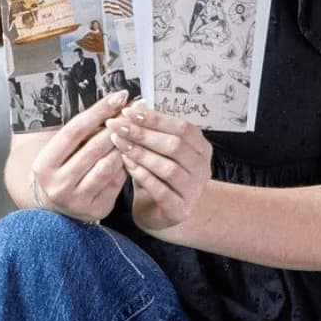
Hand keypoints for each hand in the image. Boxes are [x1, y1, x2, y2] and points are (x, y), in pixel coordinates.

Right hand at [29, 90, 130, 223]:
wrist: (56, 206)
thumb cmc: (61, 169)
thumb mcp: (60, 150)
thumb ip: (81, 131)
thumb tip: (113, 103)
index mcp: (44, 164)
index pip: (74, 131)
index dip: (98, 111)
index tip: (118, 96)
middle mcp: (58, 184)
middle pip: (93, 148)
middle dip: (117, 125)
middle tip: (135, 109)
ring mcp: (78, 200)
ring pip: (108, 166)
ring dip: (125, 144)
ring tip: (137, 128)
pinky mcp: (97, 208)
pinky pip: (118, 181)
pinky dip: (127, 163)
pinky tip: (136, 150)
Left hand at [107, 103, 211, 233]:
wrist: (164, 214)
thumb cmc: (160, 179)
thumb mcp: (158, 151)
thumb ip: (151, 132)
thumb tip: (136, 105)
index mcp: (201, 149)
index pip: (182, 127)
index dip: (155, 118)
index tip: (129, 112)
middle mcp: (202, 169)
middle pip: (175, 145)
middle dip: (143, 134)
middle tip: (118, 126)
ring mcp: (193, 191)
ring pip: (168, 168)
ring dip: (141, 154)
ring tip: (120, 144)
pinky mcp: (179, 210)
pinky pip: (161, 190)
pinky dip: (142, 175)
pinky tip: (127, 165)